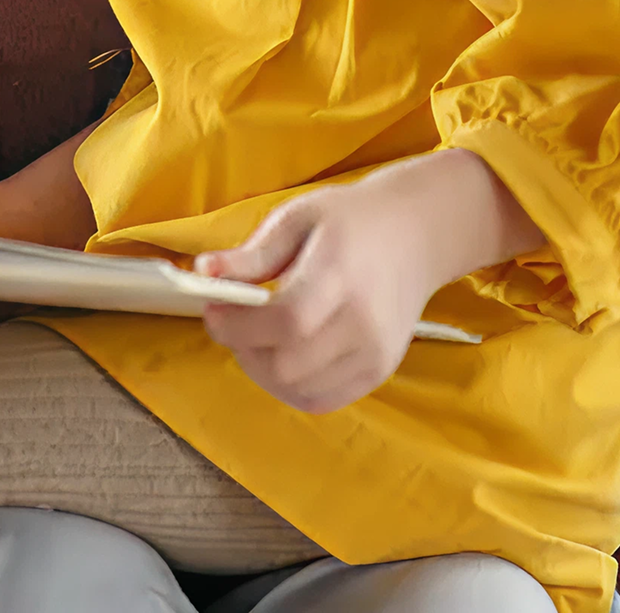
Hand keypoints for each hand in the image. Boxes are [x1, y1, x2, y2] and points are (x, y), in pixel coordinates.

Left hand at [195, 151, 538, 414]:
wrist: (416, 236)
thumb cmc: (351, 221)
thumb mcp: (296, 219)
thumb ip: (251, 254)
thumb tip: (204, 273)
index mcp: (340, 275)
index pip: (284, 321)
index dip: (237, 324)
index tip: (214, 308)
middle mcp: (364, 323)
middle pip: (285, 364)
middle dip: (243, 348)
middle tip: (233, 322)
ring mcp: (375, 354)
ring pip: (297, 389)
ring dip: (261, 369)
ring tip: (257, 336)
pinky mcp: (378, 373)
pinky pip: (320, 400)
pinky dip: (289, 386)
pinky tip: (282, 355)